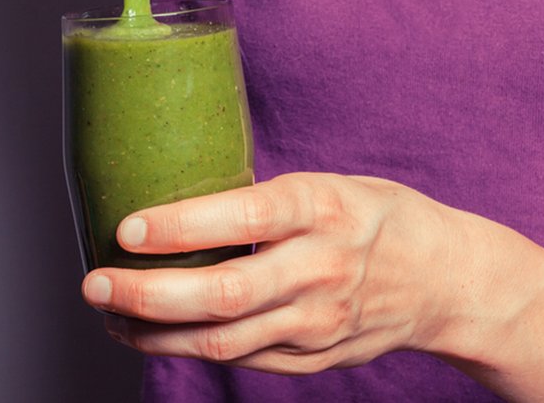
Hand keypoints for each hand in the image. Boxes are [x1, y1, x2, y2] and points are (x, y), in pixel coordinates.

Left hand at [80, 172, 477, 374]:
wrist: (448, 280)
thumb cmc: (373, 216)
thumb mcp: (329, 184)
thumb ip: (263, 197)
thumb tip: (170, 185)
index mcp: (325, 208)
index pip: (245, 217)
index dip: (180, 226)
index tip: (126, 228)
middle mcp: (322, 269)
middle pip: (224, 293)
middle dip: (147, 294)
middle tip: (95, 284)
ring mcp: (319, 323)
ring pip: (222, 340)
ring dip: (154, 333)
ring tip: (108, 315)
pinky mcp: (315, 359)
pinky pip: (241, 359)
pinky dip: (189, 349)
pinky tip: (154, 333)